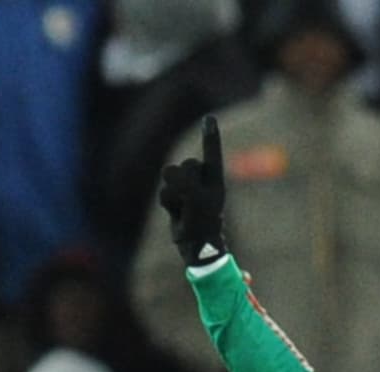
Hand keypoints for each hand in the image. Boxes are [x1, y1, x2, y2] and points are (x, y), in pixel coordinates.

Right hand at [159, 116, 226, 265]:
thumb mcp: (196, 198)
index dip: (209, 135)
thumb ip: (183, 180)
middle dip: (184, 179)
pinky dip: (168, 202)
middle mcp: (202, 180)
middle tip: (192, 199)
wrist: (196, 245)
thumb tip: (167, 171)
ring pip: (171, 177)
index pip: (212, 153)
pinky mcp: (175, 198)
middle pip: (186, 164)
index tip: (209, 118)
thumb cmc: (203, 221)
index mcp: (215, 178)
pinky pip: (164, 191)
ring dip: (174, 193)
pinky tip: (177, 213)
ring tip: (184, 208)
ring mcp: (188, 189)